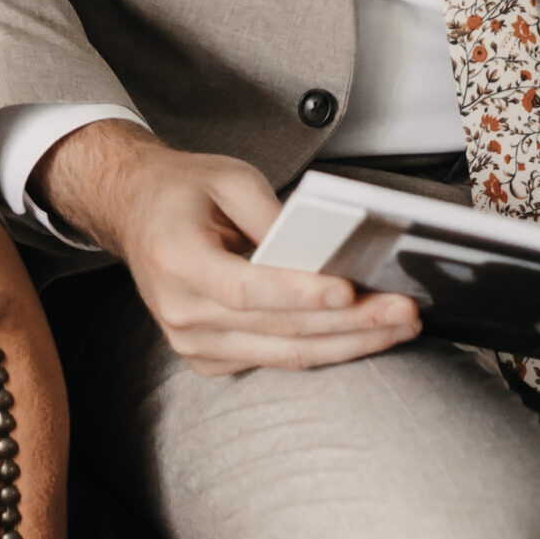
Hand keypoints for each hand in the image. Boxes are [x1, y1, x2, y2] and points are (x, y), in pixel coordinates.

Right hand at [33, 120, 420, 374]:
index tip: (347, 291)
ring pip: (285, 354)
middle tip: (403, 312)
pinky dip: (322, 348)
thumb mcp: (229, 178)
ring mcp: (192, 343)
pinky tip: (362, 336)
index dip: (299, 294)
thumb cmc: (181, 193)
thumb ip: (274, 216)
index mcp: (176, 260)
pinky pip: (275, 359)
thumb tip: (327, 248)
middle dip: (350, 323)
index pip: (245, 289)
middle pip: (278, 329)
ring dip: (348, 343)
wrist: (136, 214)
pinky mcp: (209, 358)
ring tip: (397, 327)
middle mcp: (180, 311)